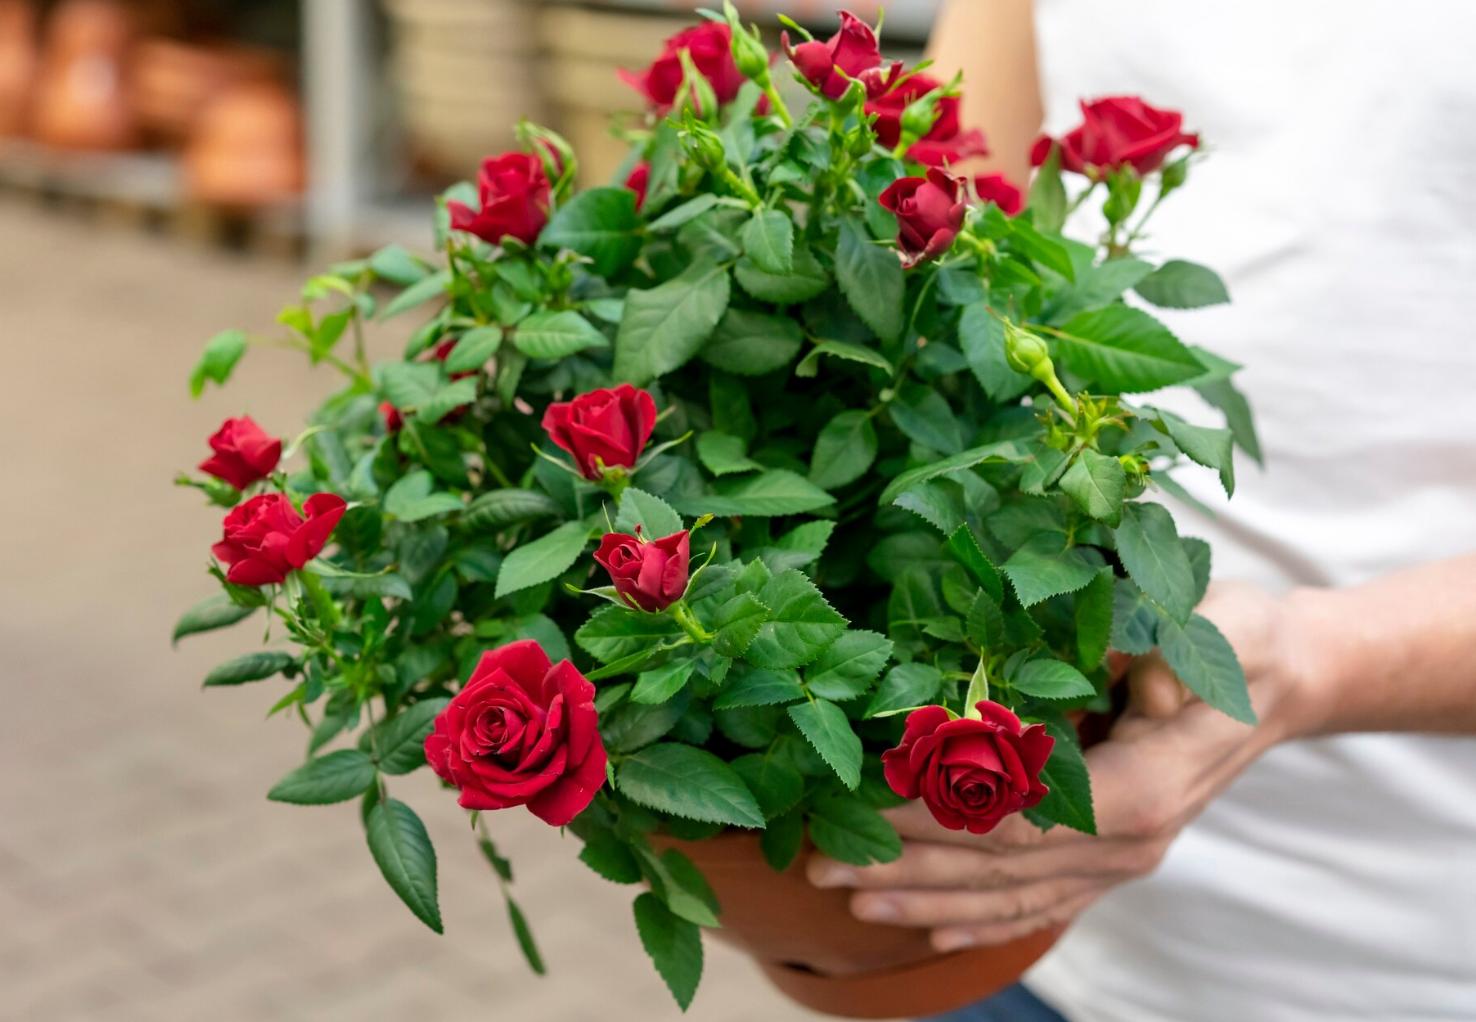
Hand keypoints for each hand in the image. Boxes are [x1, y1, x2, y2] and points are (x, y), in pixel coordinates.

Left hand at [808, 582, 1323, 951]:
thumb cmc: (1233, 637)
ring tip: (850, 899)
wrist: (1279, 679)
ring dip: (924, 900)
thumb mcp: (1207, 623)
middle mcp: (1128, 842)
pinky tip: (926, 924)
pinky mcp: (1110, 858)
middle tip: (819, 863)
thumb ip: (1157, 654)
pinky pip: (1038, 903)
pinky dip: (978, 918)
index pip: (1015, 818)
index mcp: (1141, 790)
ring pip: (1008, 896)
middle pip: (997, 869)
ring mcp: (1120, 859)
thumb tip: (1103, 674)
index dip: (937, 819)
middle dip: (904, 867)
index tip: (864, 807)